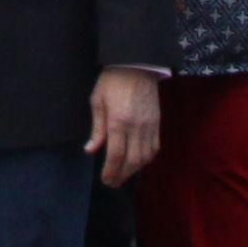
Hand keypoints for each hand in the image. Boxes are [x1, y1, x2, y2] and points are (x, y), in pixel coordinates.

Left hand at [90, 64, 161, 187]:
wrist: (137, 64)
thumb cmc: (112, 81)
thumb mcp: (97, 101)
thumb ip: (96, 128)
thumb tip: (91, 150)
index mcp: (119, 121)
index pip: (116, 155)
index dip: (111, 171)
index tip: (105, 179)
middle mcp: (136, 126)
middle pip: (132, 160)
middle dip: (121, 175)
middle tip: (112, 182)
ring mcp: (149, 125)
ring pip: (145, 157)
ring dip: (134, 170)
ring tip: (123, 175)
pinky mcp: (157, 123)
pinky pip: (154, 147)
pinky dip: (146, 159)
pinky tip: (138, 162)